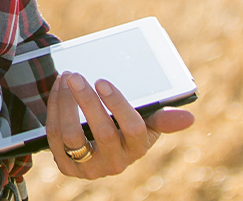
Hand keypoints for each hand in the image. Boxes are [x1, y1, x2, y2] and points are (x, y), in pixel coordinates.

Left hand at [45, 72, 195, 179]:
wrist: (98, 151)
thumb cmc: (125, 130)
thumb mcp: (146, 124)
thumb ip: (163, 118)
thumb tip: (189, 119)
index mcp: (137, 148)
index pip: (134, 128)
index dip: (118, 105)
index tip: (103, 81)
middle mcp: (115, 162)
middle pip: (102, 132)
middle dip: (86, 101)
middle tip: (76, 75)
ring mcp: (88, 167)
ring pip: (72, 135)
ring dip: (65, 104)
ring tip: (66, 79)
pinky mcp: (66, 166)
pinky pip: (54, 137)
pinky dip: (54, 110)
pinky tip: (58, 90)